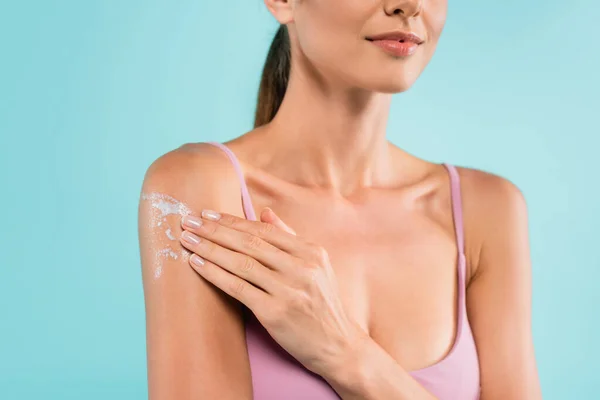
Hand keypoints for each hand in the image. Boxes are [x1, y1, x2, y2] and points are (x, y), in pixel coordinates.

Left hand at [178, 207, 362, 377]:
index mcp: (311, 252)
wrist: (338, 346)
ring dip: (209, 249)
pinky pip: (239, 288)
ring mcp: (289, 290)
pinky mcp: (276, 313)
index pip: (264, 231)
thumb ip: (290, 237)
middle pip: (250, 243)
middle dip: (215, 231)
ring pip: (241, 263)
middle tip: (188, 221)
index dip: (233, 221)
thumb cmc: (323, 305)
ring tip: (187, 240)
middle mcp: (302, 268)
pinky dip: (216, 274)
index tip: (207, 214)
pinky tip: (198, 264)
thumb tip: (264, 212)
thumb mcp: (317, 266)